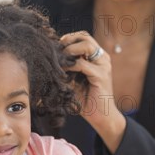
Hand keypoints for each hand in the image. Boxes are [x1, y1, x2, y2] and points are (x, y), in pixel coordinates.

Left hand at [61, 31, 125, 152]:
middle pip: (85, 37)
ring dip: (70, 50)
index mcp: (98, 58)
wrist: (101, 117)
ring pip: (86, 45)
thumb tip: (51, 58)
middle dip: (68, 41)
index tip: (57, 47)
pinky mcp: (101, 75)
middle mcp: (103, 58)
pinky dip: (70, 65)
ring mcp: (104, 66)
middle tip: (57, 51)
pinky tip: (63, 72)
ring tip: (60, 60)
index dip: (68, 39)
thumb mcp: (75, 80)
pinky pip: (82, 64)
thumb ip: (68, 68)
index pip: (83, 37)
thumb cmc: (87, 100)